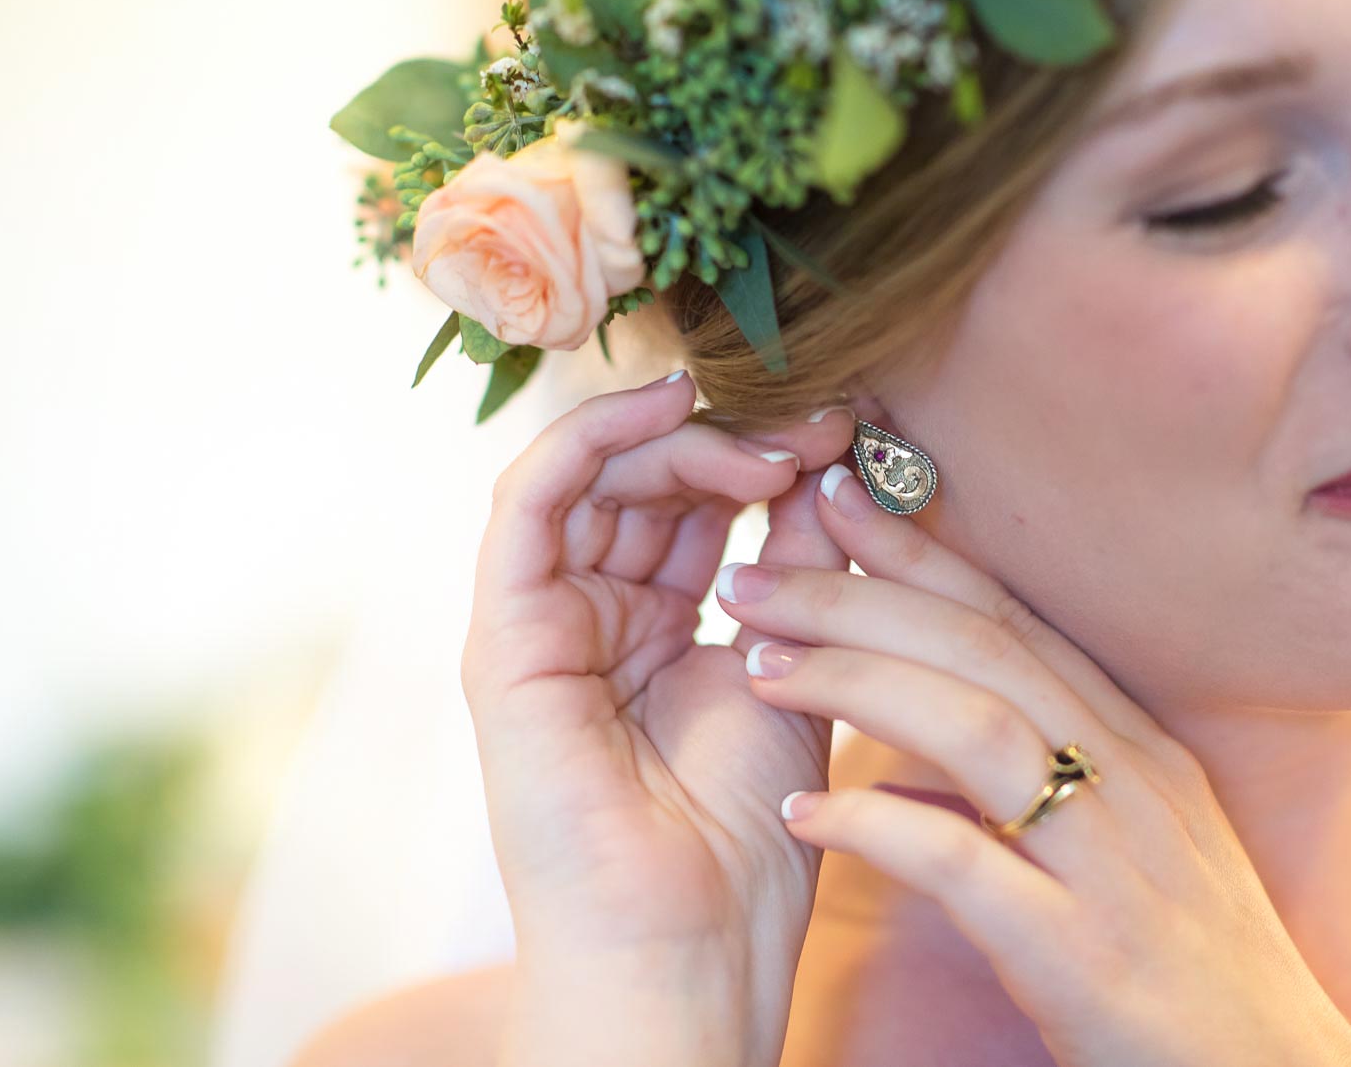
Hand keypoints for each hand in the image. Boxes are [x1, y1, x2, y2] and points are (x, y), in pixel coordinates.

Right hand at [459, 371, 856, 1066]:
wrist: (692, 945)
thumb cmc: (747, 833)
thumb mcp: (795, 663)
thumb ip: (802, 561)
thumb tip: (831, 457)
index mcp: (652, 629)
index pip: (692, 504)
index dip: (763, 456)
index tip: (846, 433)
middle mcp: (590, 617)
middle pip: (641, 480)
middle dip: (730, 440)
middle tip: (815, 428)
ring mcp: (541, 625)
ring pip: (590, 477)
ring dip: (680, 437)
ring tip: (769, 440)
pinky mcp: (504, 637)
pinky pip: (527, 502)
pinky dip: (590, 438)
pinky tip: (666, 405)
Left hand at [712, 461, 1350, 1066]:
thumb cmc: (1182, 966)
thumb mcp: (1121, 852)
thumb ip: (1024, 792)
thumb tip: (904, 770)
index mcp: (1138, 744)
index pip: (1012, 619)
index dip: (917, 553)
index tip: (830, 503)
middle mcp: (1134, 779)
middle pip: (984, 650)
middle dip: (857, 599)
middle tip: (751, 578)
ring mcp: (1114, 862)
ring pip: (975, 728)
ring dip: (854, 684)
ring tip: (756, 669)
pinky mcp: (1084, 954)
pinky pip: (962, 865)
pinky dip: (873, 823)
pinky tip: (799, 810)